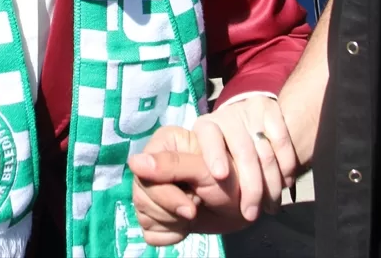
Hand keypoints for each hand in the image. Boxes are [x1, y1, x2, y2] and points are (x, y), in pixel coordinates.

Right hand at [129, 126, 241, 246]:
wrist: (246, 207)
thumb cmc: (232, 180)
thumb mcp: (205, 171)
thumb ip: (172, 165)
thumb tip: (134, 163)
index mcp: (162, 146)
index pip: (142, 171)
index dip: (164, 191)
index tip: (191, 200)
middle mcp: (153, 167)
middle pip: (140, 195)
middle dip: (171, 209)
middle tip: (195, 209)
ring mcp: (153, 193)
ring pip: (142, 214)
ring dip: (173, 222)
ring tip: (193, 213)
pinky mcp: (157, 216)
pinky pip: (149, 232)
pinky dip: (170, 234)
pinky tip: (185, 226)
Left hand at [193, 96, 297, 221]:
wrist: (248, 117)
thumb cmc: (222, 149)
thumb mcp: (206, 156)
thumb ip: (203, 172)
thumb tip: (196, 204)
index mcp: (206, 126)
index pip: (209, 139)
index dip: (215, 155)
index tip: (220, 175)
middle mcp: (228, 116)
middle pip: (243, 153)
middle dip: (250, 188)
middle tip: (250, 214)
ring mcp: (250, 111)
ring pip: (266, 153)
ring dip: (271, 185)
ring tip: (271, 206)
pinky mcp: (271, 109)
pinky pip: (282, 142)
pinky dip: (286, 166)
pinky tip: (286, 183)